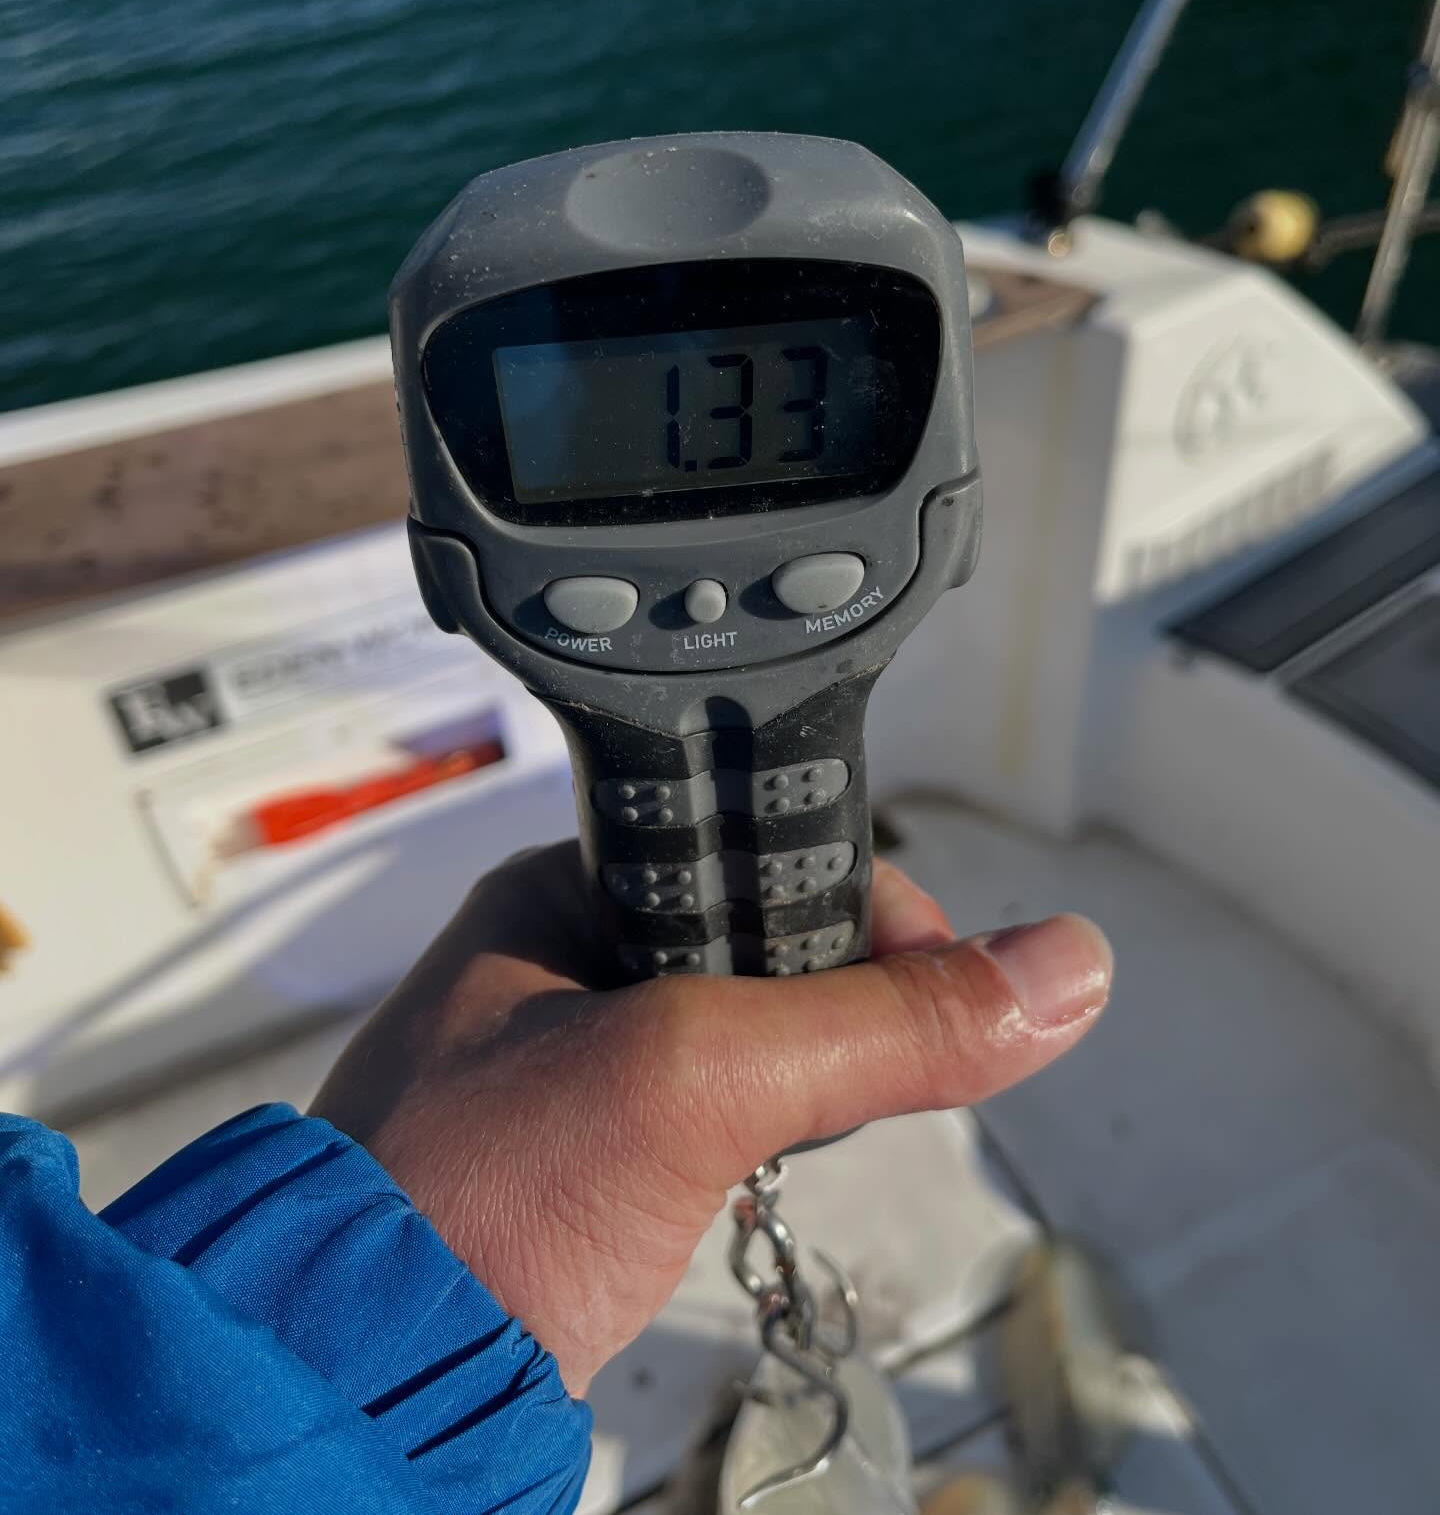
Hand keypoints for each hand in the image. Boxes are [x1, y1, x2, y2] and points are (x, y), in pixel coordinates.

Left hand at [311, 844, 1110, 1392]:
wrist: (353, 1378)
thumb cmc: (470, 1200)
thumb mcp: (694, 1078)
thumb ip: (880, 1024)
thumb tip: (1058, 970)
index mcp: (563, 890)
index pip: (757, 846)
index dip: (859, 899)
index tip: (931, 969)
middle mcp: (566, 961)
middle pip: (769, 941)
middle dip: (837, 1003)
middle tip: (848, 1072)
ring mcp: (574, 1061)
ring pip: (751, 1034)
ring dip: (802, 1077)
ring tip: (789, 1131)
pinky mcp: (586, 1153)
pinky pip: (713, 1112)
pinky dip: (757, 1137)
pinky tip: (749, 1173)